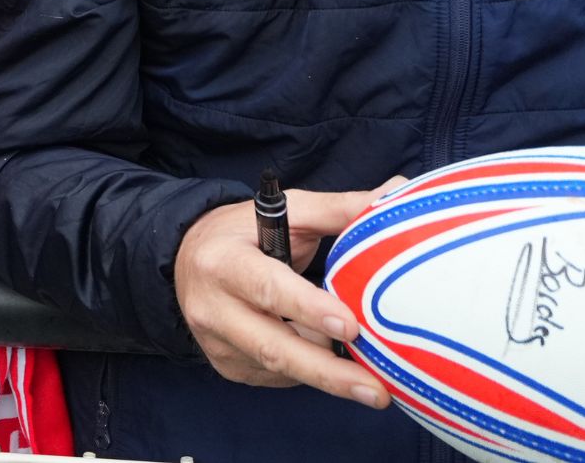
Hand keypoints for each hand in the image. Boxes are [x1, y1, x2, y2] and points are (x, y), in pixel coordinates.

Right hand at [174, 188, 393, 407]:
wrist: (187, 258)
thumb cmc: (246, 232)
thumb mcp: (287, 211)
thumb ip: (339, 209)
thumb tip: (397, 193)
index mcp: (223, 262)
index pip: (268, 289)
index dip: (309, 309)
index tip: (351, 327)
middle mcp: (212, 308)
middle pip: (273, 348)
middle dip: (328, 373)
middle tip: (377, 391)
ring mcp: (217, 342)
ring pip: (279, 370)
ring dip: (328, 375)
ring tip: (372, 386)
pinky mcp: (227, 365)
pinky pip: (277, 378)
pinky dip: (309, 373)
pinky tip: (329, 361)